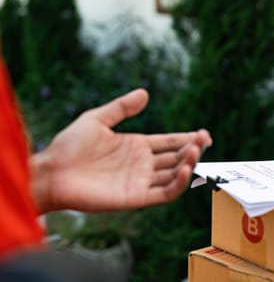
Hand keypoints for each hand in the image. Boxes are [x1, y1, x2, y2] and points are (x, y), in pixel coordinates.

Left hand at [30, 89, 211, 212]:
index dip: (188, 138)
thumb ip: (122, 108)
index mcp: (137, 146)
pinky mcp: (135, 197)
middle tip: (204, 140)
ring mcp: (140, 181)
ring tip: (196, 151)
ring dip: (188, 165)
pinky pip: (163, 194)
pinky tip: (185, 170)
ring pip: (174, 175)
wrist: (52, 171)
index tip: (203, 133)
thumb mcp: (97, 118)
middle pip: (176, 158)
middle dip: (193, 150)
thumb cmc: (69, 145)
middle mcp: (142, 164)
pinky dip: (178, 185)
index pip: (170, 142)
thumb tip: (145, 93)